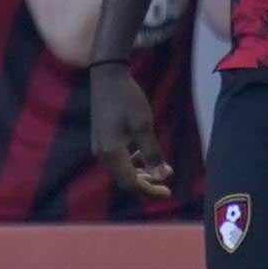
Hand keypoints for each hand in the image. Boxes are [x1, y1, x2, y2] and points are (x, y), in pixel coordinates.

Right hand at [90, 60, 174, 198]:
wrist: (107, 77)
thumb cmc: (127, 99)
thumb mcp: (144, 126)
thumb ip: (152, 153)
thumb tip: (162, 176)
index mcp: (110, 153)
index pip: (130, 182)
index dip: (149, 190)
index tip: (168, 192)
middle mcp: (101, 153)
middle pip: (123, 179)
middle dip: (145, 184)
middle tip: (165, 185)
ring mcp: (99, 146)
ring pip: (120, 170)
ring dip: (139, 173)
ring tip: (158, 171)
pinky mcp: (101, 138)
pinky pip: (117, 159)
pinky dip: (132, 162)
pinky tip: (143, 155)